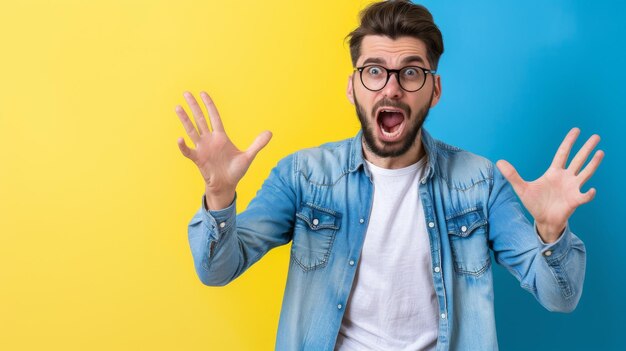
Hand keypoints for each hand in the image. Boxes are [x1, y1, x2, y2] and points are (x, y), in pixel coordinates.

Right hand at [175, 91, 271, 208]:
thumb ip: (257, 144)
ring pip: (192, 130)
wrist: (227, 186)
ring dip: (185, 120)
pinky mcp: (198, 159)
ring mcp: (202, 148)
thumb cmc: (235, 171)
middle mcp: (210, 140)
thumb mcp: (248, 156)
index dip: (209, 105)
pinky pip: (189, 151)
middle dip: (194, 106)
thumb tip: (270, 133)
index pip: (214, 117)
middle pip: (200, 119)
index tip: (203, 93)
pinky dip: (184, 146)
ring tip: (178, 107)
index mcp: (221, 137)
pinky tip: (180, 139)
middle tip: (186, 93)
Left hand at [496, 128, 603, 242]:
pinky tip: (591, 190)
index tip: (576, 130)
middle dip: (586, 148)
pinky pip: (584, 196)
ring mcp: (572, 188)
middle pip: (578, 159)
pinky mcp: (575, 200)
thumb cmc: (535, 203)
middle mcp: (566, 177)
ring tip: (600, 153)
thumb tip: (499, 161)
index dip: (569, 142)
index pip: (563, 153)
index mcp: (554, 172)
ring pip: (585, 173)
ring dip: (593, 164)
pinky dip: (588, 193)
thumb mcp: (522, 188)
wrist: (543, 220)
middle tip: (596, 136)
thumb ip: (512, 175)